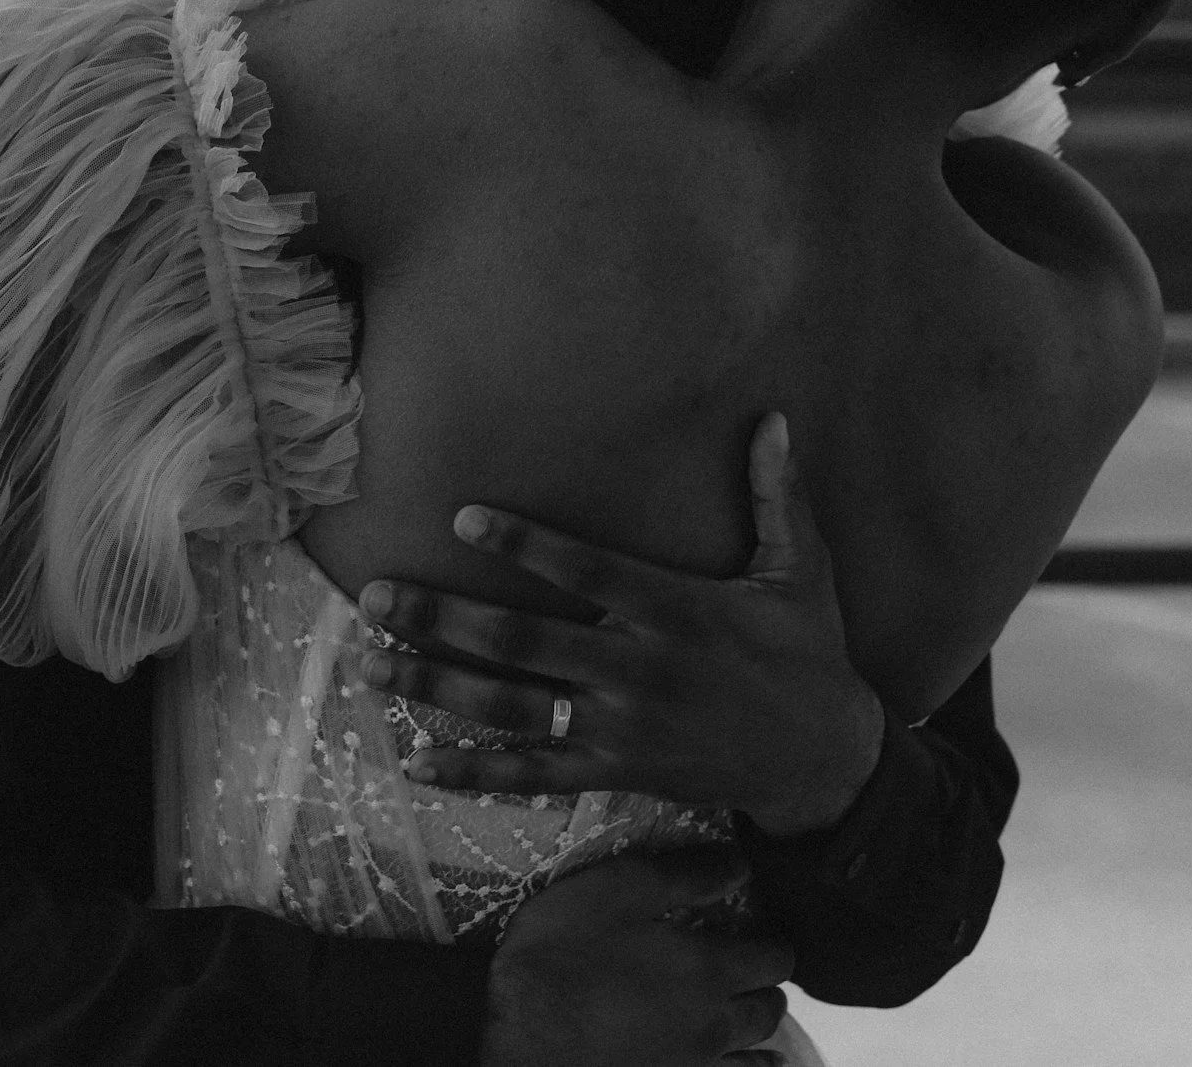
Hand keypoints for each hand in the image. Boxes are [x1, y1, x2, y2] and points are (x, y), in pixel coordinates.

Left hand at [359, 411, 886, 837]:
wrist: (822, 762)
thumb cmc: (807, 652)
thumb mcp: (801, 569)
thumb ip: (778, 494)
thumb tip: (773, 417)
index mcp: (676, 610)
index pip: (588, 569)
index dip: (526, 544)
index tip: (464, 515)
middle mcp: (638, 670)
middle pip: (523, 641)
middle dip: (442, 618)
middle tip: (373, 595)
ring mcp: (620, 729)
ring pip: (512, 707)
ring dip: (436, 684)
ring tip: (369, 664)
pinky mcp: (616, 772)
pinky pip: (534, 775)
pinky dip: (473, 772)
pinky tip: (416, 761)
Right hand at [482, 849, 792, 1066]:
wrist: (516, 1041)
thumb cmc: (563, 955)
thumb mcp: (619, 890)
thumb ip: (686, 876)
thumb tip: (741, 865)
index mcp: (709, 970)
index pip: (775, 958)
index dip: (773, 940)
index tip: (762, 929)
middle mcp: (714, 1027)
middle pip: (770, 1010)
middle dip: (766, 986)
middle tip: (748, 969)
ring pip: (754, 1058)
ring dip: (756, 1034)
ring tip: (743, 1019)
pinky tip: (720, 1062)